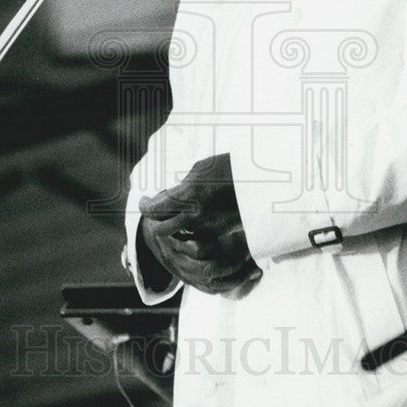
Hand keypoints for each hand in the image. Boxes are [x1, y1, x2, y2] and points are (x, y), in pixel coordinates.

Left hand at [138, 153, 261, 294]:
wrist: (263, 182)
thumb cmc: (230, 168)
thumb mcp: (200, 169)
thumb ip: (182, 185)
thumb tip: (170, 195)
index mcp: (187, 195)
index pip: (153, 210)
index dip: (144, 206)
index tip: (143, 201)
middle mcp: (194, 215)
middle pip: (160, 229)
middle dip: (154, 221)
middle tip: (153, 211)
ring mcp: (206, 227)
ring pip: (176, 237)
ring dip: (170, 229)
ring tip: (171, 217)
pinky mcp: (217, 233)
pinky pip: (194, 238)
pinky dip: (187, 233)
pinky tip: (190, 221)